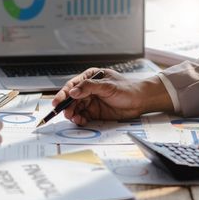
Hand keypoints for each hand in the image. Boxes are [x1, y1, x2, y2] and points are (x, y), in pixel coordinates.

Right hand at [52, 68, 172, 124]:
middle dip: (67, 106)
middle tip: (66, 113)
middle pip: (71, 98)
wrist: (140, 101)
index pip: (72, 85)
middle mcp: (88, 89)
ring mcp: (91, 101)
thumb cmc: (127, 89)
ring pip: (76, 108)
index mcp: (90, 78)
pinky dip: (79, 119)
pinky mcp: (94, 112)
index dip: (63, 93)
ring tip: (74, 118)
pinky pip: (83, 116)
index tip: (58, 101)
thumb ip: (89, 87)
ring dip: (72, 114)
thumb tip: (73, 92)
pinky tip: (80, 121)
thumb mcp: (107, 86)